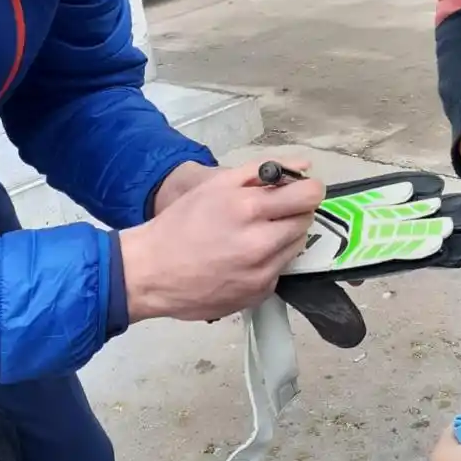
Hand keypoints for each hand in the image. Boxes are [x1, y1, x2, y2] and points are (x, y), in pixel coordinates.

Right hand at [120, 162, 324, 322]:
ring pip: (296, 246)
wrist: (151, 273)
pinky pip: (280, 270)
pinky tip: (243, 258)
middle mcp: (260, 244)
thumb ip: (263, 171)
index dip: (308, 188)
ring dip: (283, 237)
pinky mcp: (259, 294)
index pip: (309, 195)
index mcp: (249, 210)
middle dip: (293, 212)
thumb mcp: (216, 185)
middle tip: (268, 212)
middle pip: (306, 221)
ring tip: (253, 235)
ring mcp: (261, 273)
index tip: (300, 190)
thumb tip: (303, 166)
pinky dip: (270, 261)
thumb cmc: (181, 224)